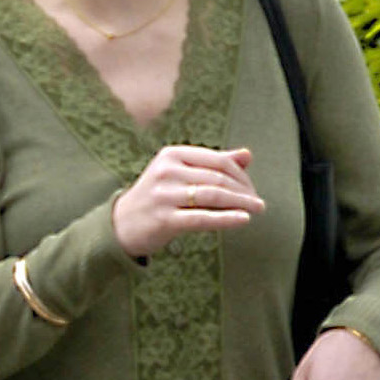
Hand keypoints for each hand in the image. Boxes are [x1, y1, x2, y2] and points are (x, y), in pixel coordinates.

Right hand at [111, 145, 263, 260]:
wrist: (120, 225)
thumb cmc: (157, 197)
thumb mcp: (181, 174)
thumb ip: (213, 164)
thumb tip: (248, 155)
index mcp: (172, 154)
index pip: (218, 161)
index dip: (241, 175)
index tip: (252, 189)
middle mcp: (167, 171)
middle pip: (218, 178)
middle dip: (244, 191)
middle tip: (259, 203)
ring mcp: (164, 195)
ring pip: (213, 196)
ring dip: (240, 203)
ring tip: (258, 210)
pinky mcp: (164, 219)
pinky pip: (202, 218)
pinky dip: (226, 218)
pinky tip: (243, 220)